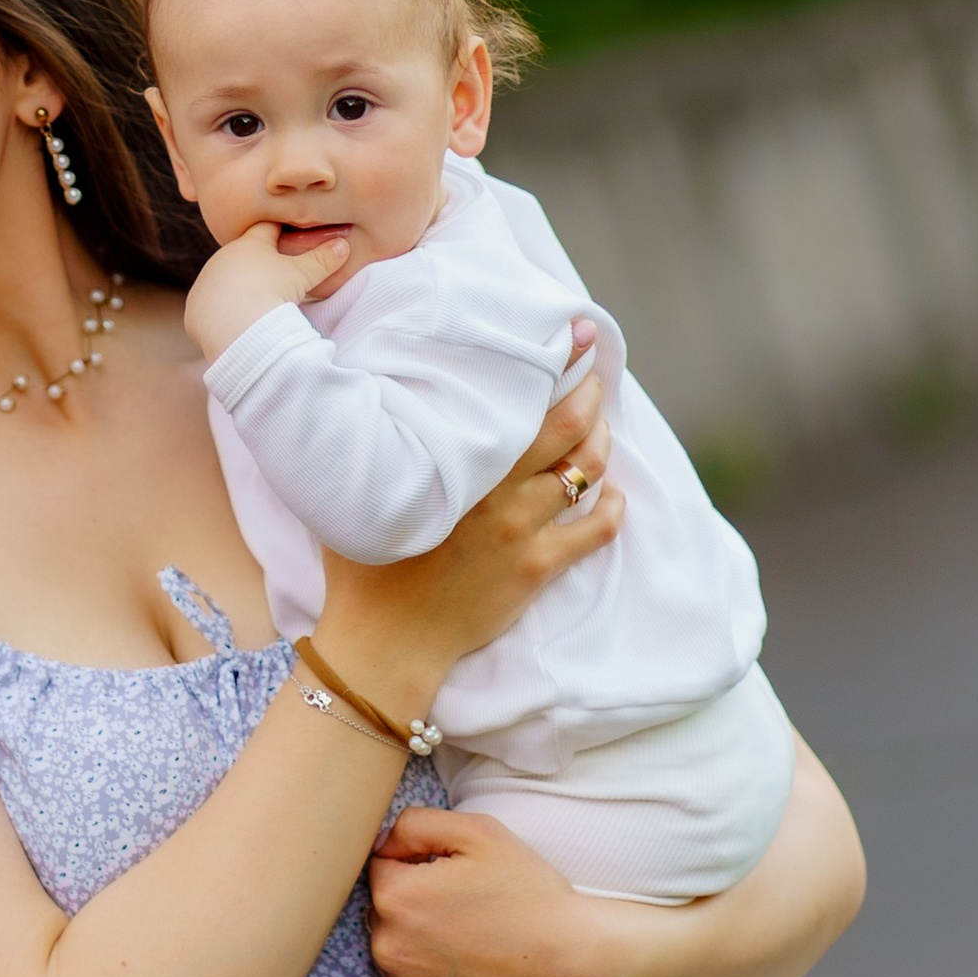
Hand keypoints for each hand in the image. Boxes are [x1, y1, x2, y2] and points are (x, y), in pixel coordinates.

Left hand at [184, 221, 348, 363]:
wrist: (238, 326)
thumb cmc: (273, 291)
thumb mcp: (303, 274)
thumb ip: (323, 258)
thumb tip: (344, 244)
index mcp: (248, 244)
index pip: (265, 229)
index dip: (278, 231)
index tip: (287, 234)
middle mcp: (222, 258)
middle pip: (241, 255)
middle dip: (255, 262)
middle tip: (272, 274)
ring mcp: (205, 282)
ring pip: (223, 279)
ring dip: (235, 287)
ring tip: (252, 300)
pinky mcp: (195, 307)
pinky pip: (209, 306)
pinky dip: (220, 311)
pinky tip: (231, 320)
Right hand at [303, 354, 623, 710]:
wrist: (386, 641)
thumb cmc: (363, 565)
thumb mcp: (363, 488)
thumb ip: (383, 442)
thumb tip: (380, 394)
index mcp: (458, 465)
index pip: (520, 400)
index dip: (556, 364)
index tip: (577, 336)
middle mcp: (498, 491)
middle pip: (566, 428)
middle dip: (589, 394)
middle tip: (595, 374)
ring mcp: (522, 530)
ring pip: (585, 473)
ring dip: (601, 444)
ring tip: (602, 428)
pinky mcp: (538, 568)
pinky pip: (595, 531)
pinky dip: (613, 508)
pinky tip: (614, 495)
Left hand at [367, 799, 631, 976]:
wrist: (575, 965)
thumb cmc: (530, 895)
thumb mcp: (478, 832)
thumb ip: (414, 824)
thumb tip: (383, 843)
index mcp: (395, 897)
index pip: (379, 867)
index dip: (417, 865)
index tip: (453, 877)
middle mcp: (389, 949)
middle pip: (382, 913)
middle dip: (411, 906)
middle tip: (465, 909)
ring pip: (393, 954)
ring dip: (415, 946)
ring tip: (468, 942)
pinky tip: (465, 973)